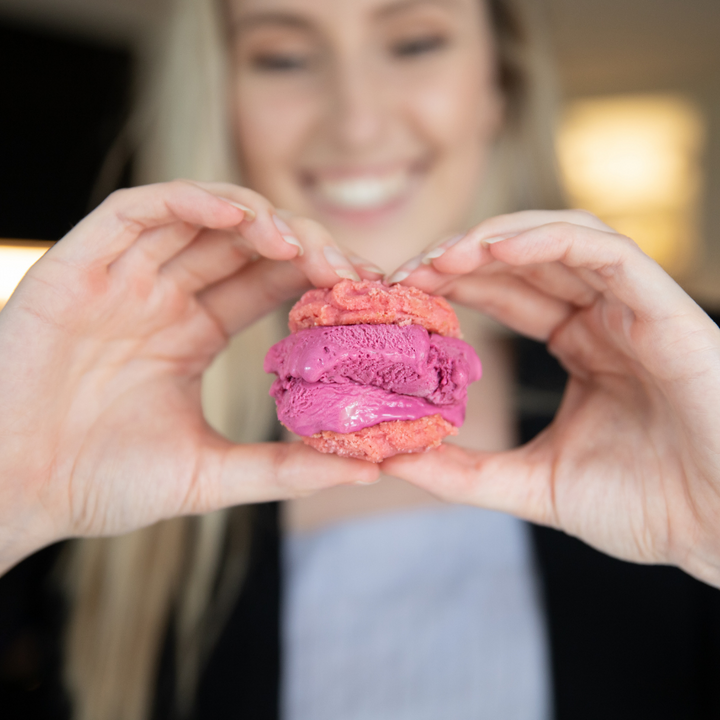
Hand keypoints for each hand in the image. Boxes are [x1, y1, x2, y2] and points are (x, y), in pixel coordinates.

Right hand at [0, 180, 378, 573]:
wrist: (13, 490)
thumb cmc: (100, 484)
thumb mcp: (209, 473)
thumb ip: (284, 469)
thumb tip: (369, 473)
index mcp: (192, 332)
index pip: (267, 283)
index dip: (316, 276)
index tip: (365, 290)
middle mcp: (163, 296)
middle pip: (245, 243)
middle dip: (300, 244)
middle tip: (344, 268)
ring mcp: (124, 276)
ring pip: (201, 216)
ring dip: (256, 217)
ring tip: (297, 244)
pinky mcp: (81, 263)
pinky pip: (141, 210)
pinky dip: (190, 201)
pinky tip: (238, 216)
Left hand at [382, 210, 719, 586]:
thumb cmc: (646, 507)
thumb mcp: (533, 484)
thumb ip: (466, 472)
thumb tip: (393, 457)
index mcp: (578, 345)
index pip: (504, 293)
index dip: (451, 285)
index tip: (400, 294)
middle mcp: (603, 318)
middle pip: (522, 259)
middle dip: (460, 256)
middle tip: (404, 272)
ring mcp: (634, 309)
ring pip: (561, 240)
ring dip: (496, 238)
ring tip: (441, 256)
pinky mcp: (668, 310)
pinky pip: (607, 253)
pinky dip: (550, 241)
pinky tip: (496, 250)